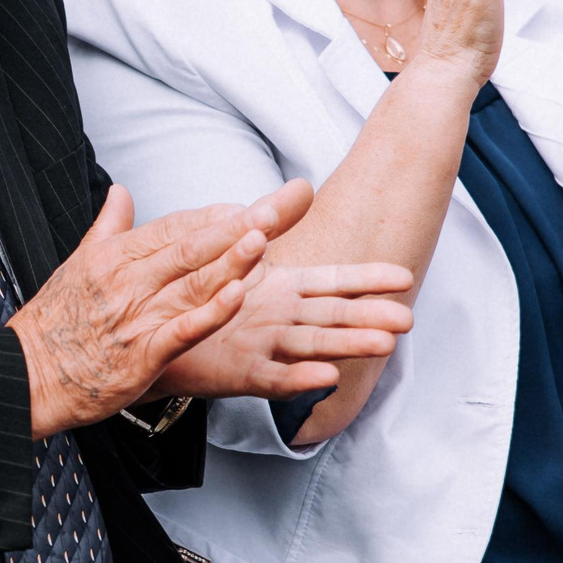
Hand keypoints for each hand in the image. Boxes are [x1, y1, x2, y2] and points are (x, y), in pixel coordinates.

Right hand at [11, 184, 295, 436]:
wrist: (26, 375)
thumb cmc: (51, 323)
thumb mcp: (77, 264)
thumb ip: (108, 226)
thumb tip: (122, 191)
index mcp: (114, 256)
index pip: (174, 227)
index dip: (214, 217)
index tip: (251, 206)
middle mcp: (126, 281)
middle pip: (191, 247)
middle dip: (237, 228)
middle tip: (277, 209)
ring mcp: (135, 318)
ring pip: (192, 284)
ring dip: (231, 261)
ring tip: (265, 240)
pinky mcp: (141, 355)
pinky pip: (182, 330)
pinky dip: (211, 312)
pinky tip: (238, 296)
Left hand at [156, 206, 414, 400]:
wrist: (154, 330)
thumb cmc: (196, 291)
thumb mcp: (232, 247)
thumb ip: (265, 220)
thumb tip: (302, 184)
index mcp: (280, 289)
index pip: (332, 282)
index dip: (367, 279)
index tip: (405, 277)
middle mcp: (280, 319)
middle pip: (331, 316)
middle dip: (369, 316)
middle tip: (408, 320)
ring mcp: (263, 348)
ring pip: (311, 346)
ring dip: (346, 346)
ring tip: (383, 344)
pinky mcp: (239, 373)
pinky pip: (273, 377)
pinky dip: (299, 378)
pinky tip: (327, 377)